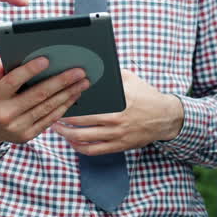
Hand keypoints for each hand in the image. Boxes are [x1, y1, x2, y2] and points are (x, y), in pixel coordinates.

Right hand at [0, 59, 90, 146]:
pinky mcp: (26, 136)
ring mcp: (16, 127)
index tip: (47, 60)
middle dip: (61, 82)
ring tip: (82, 83)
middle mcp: (4, 113)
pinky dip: (63, 107)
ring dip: (68, 94)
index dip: (30, 70)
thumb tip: (5, 59)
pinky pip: (49, 120)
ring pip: (47, 108)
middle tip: (79, 72)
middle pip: (38, 95)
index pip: (14, 80)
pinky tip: (73, 97)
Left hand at [53, 69, 182, 154]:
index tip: (57, 100)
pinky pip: (93, 151)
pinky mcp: (119, 146)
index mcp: (116, 103)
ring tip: (56, 128)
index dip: (67, 105)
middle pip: (79, 125)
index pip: (86, 106)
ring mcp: (116, 136)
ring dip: (66, 135)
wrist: (165, 117)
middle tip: (50, 114)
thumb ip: (113, 73)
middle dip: (61, 121)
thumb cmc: (146, 96)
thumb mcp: (131, 79)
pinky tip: (72, 141)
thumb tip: (92, 65)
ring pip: (83, 140)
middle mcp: (115, 121)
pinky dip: (78, 147)